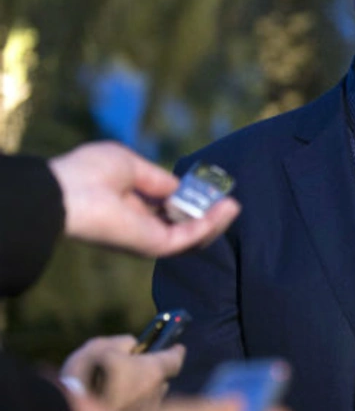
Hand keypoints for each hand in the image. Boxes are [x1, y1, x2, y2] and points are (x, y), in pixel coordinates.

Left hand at [49, 141, 239, 256]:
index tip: (210, 189)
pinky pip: (190, 237)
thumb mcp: (130, 165)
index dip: (191, 200)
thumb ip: (158, 179)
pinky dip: (210, 224)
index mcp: (131, 207)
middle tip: (228, 201)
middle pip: (184, 226)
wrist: (64, 192)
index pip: (168, 210)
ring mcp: (149, 238)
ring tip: (234, 205)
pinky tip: (227, 208)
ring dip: (215, 221)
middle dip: (208, 214)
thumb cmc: (88, 172)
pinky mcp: (154, 245)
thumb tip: (180, 187)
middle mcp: (142, 227)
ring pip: (192, 236)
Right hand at [60, 335, 184, 410]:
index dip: (174, 351)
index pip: (174, 359)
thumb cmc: (82, 380)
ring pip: (148, 398)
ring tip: (115, 388)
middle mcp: (152, 395)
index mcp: (150, 371)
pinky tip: (108, 405)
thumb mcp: (98, 348)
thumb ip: (121, 343)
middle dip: (150, 374)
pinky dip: (128, 407)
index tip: (176, 347)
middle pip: (160, 381)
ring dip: (139, 392)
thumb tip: (131, 346)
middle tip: (133, 368)